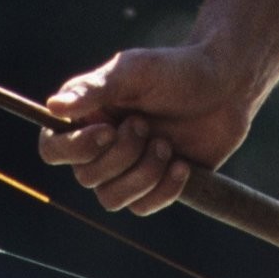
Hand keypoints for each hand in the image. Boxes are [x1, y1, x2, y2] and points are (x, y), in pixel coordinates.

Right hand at [39, 40, 256, 215]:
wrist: (226, 86)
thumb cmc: (176, 70)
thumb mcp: (135, 70)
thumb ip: (95, 88)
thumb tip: (53, 107)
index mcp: (88, 115)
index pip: (52, 149)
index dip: (73, 149)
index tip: (107, 131)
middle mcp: (100, 146)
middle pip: (86, 177)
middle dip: (122, 154)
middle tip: (147, 124)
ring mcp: (127, 169)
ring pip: (111, 199)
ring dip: (143, 174)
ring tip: (167, 144)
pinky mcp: (153, 186)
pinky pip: (142, 207)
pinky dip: (164, 189)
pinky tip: (183, 165)